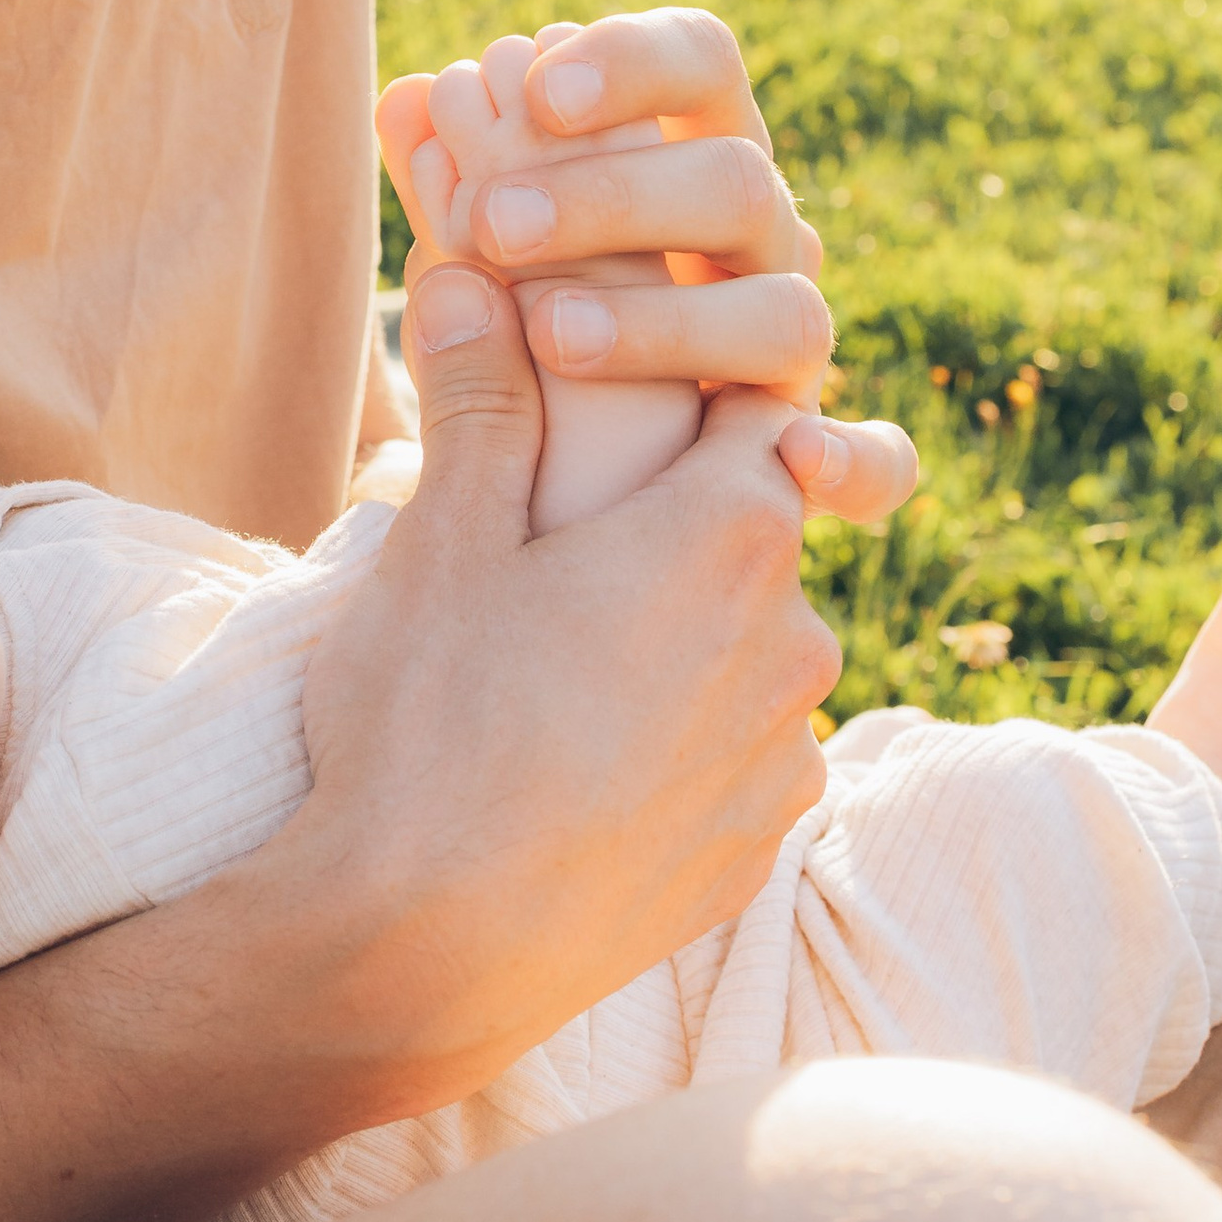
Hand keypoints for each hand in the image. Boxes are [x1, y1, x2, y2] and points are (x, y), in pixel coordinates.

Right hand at [275, 261, 843, 1107]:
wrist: (425, 952)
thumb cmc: (429, 723)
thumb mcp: (440, 539)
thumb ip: (480, 398)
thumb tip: (474, 270)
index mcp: (732, 533)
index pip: (756, 412)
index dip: (688, 398)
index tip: (620, 409)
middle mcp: (797, 638)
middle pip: (751, 537)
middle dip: (671, 529)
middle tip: (557, 553)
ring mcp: (786, 755)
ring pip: (743, 654)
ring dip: (677, 645)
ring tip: (553, 674)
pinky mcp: (759, 850)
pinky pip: (732, 758)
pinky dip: (675, 745)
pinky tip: (576, 764)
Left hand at [376, 8, 914, 525]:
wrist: (595, 445)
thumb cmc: (538, 298)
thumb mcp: (492, 241)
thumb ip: (454, 177)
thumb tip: (402, 98)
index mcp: (694, 146)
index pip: (703, 60)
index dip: (632, 62)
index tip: (532, 87)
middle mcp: (760, 231)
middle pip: (736, 182)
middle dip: (614, 198)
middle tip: (490, 222)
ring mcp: (792, 335)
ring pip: (790, 312)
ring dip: (675, 323)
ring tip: (547, 333)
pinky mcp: (813, 443)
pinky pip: (880, 459)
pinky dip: (855, 461)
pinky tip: (798, 462)